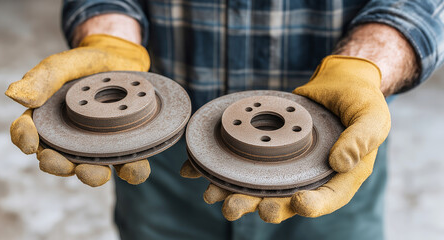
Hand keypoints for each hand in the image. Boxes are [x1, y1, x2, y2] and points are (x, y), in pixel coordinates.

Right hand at [7, 34, 151, 186]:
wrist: (120, 60)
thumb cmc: (86, 63)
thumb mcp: (63, 64)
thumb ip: (41, 78)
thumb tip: (13, 95)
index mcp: (47, 120)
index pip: (27, 133)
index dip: (24, 139)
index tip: (30, 144)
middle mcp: (69, 139)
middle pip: (58, 160)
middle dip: (58, 166)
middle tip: (61, 164)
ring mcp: (97, 145)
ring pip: (91, 168)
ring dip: (92, 176)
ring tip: (96, 173)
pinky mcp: (123, 146)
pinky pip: (126, 164)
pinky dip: (131, 170)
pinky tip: (133, 168)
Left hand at [181, 55, 390, 222]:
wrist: (339, 85)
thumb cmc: (360, 101)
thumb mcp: (372, 117)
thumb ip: (361, 138)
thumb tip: (341, 163)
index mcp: (340, 177)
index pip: (327, 198)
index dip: (312, 205)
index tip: (298, 203)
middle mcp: (310, 177)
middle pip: (284, 200)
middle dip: (258, 206)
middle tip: (234, 207)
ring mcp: (286, 166)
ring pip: (259, 186)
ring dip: (234, 192)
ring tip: (212, 194)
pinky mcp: (267, 150)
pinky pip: (245, 161)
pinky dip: (219, 165)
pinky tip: (195, 168)